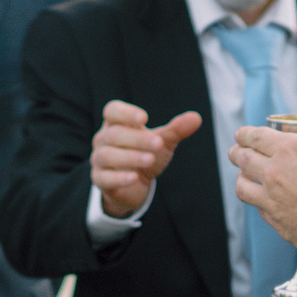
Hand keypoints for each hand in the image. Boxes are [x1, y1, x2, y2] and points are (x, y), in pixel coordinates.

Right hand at [92, 101, 201, 217]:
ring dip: (130, 157)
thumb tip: (196, 118)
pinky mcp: (100, 180)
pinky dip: (119, 178)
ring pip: (108, 155)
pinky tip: (135, 177)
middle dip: (137, 139)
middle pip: (114, 134)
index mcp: (116, 124)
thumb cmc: (146, 155)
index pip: (112, 111)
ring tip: (150, 159)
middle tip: (159, 144)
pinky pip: (105, 178)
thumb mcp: (162, 142)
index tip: (144, 118)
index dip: (126, 112)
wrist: (134, 185)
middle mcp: (104, 140)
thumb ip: (176, 130)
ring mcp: (99, 160)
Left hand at [230, 126, 296, 250]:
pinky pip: (258, 208)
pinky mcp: (275, 221)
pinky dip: (258, 202)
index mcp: (292, 149)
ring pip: (241, 186)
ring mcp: (271, 198)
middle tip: (235, 152)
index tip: (241, 135)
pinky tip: (264, 202)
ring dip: (241, 179)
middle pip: (243, 158)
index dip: (245, 134)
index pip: (256, 136)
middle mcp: (275, 171)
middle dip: (237, 152)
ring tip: (243, 178)